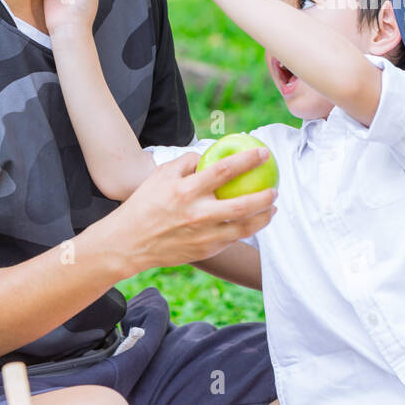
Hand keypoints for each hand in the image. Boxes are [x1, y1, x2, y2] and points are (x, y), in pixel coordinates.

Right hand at [95, 150, 277, 275]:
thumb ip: (187, 162)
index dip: (247, 160)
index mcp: (186, 191)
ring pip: (244, 227)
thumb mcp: (161, 175)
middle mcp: (197, 214)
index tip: (264, 153)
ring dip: (264, 216)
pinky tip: (255, 221)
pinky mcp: (205, 250)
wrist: (128, 243)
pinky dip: (248, 230)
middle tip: (276, 186)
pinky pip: (233, 239)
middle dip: (265, 194)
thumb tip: (210, 156)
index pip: (224, 170)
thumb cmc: (145, 204)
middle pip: (242, 204)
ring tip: (274, 206)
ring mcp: (203, 235)